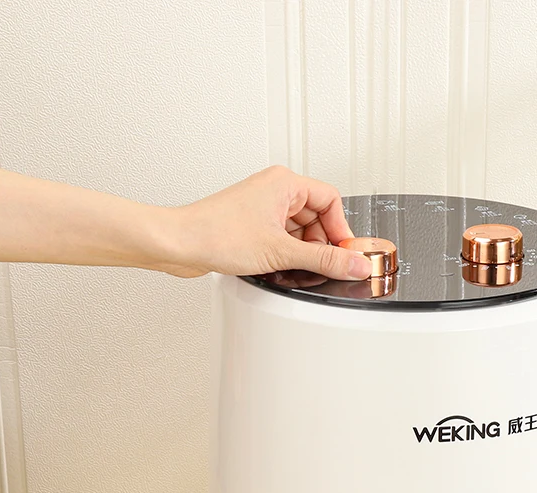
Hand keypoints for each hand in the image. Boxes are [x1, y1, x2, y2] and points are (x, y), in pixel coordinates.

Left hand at [164, 166, 372, 280]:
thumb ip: (324, 260)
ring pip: (301, 231)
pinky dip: (287, 254)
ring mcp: (264, 208)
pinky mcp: (254, 225)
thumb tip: (355, 264)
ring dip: (302, 252)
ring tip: (290, 266)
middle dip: (321, 244)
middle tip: (321, 265)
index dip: (341, 230)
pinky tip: (278, 267)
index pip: (331, 200)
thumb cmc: (216, 234)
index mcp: (284, 183)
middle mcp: (275, 190)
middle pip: (318, 218)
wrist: (181, 243)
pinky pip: (284, 238)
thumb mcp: (281, 252)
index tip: (344, 253)